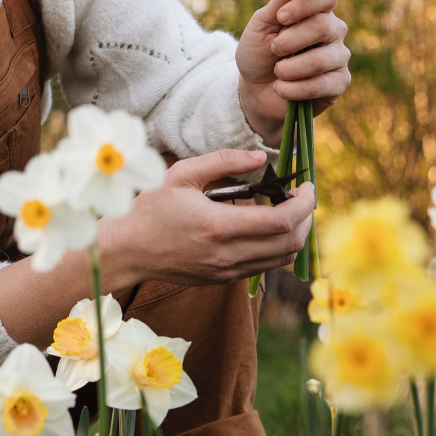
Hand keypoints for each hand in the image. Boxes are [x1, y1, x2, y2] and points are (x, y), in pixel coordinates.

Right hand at [104, 149, 314, 285]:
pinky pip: (264, 266)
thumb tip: (260, 157)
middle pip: (290, 243)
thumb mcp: (182, 174)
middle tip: (301, 196)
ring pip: (282, 259)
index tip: (307, 185)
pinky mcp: (222, 278)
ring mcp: (226, 271)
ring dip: (294, 234)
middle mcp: (228, 254)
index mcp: (219, 226)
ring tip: (287, 210)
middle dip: (306, 219)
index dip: (304, 203)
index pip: (282, 221)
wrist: (128, 249)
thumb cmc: (150, 208)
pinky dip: (276, 247)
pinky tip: (266, 227)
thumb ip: (223, 162)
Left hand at [235, 0, 350, 146]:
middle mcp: (334, 30)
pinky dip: (292, 88)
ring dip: (289, 68)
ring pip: (321, 59)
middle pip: (324, 26)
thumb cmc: (259, 52)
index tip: (281, 17)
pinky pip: (321, 85)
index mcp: (316, 11)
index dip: (305, 4)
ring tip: (277, 72)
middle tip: (274, 49)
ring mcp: (339, 57)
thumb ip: (277, 4)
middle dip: (290, 41)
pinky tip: (281, 88)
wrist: (255, 89)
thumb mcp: (260, 26)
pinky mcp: (339, 83)